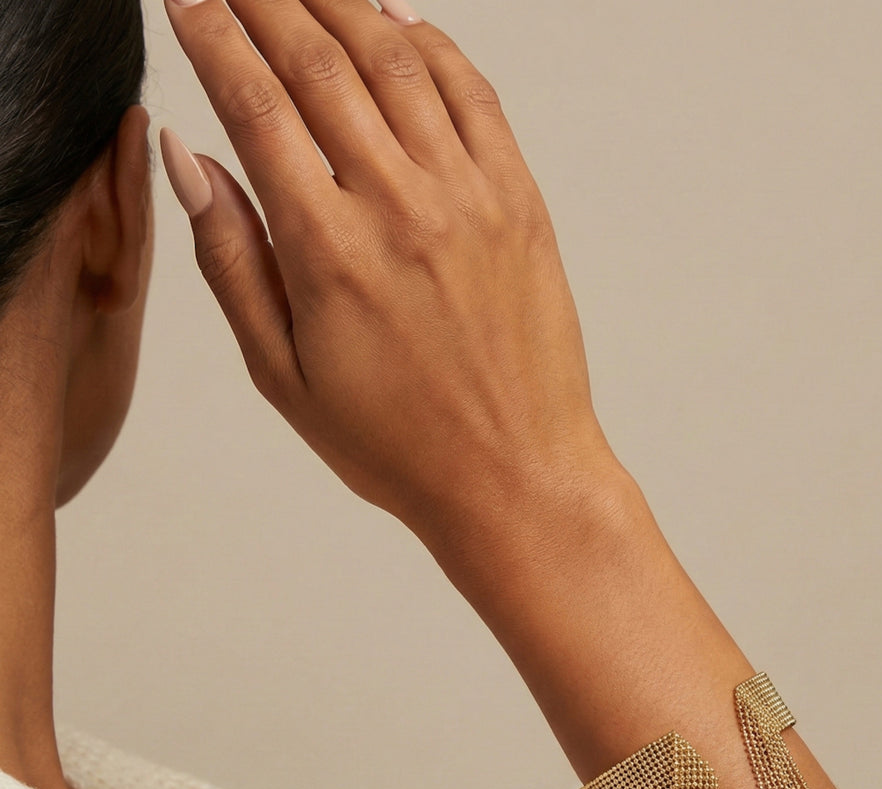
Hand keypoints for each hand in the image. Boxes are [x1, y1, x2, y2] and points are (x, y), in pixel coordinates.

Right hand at [164, 0, 613, 559]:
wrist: (516, 476)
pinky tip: (398, 26)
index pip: (255, 104)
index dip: (212, 36)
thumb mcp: (285, 375)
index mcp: (329, 252)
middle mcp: (400, 208)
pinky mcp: (520, 206)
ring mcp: (469, 200)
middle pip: (320, 62)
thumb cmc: (401, 445)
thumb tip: (189, 160)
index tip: (189, 3)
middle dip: (266, 4)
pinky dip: (433, 47)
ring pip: (398, 61)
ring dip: (342, 6)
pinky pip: (475, 97)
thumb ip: (232, 261)